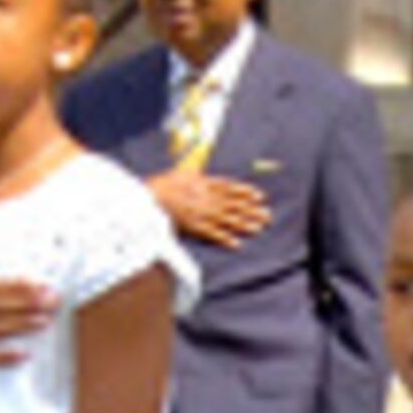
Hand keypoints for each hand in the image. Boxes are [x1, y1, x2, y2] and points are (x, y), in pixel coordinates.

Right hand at [149, 168, 270, 246]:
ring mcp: (199, 212)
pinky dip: (224, 239)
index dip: (244, 192)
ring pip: (226, 218)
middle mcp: (204, 197)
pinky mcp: (192, 227)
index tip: (259, 196)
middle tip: (267, 215)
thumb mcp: (180, 173)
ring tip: (258, 228)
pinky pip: (211, 234)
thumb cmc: (160, 186)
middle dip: (251, 210)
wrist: (146, 198)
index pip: (228, 187)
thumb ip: (195, 173)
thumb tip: (202, 168)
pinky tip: (237, 244)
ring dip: (243, 224)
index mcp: (201, 182)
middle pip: (232, 204)